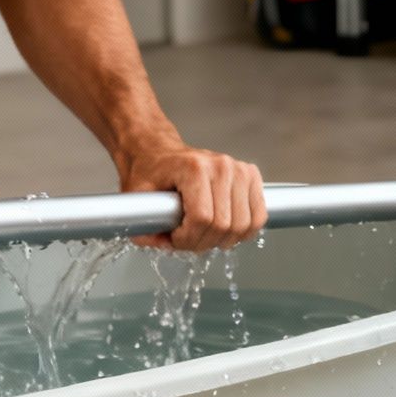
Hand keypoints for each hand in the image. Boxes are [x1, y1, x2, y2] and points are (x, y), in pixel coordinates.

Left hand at [115, 140, 266, 251]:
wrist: (161, 152)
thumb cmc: (151, 171)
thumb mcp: (137, 196)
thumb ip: (142, 224)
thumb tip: (160, 245)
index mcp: (194, 168)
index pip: (202, 218)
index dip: (188, 239)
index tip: (175, 239)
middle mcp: (221, 166)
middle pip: (224, 225)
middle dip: (203, 242)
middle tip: (188, 239)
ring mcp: (240, 170)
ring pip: (242, 226)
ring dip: (223, 240)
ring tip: (205, 234)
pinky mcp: (251, 176)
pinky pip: (258, 217)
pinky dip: (244, 232)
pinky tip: (226, 230)